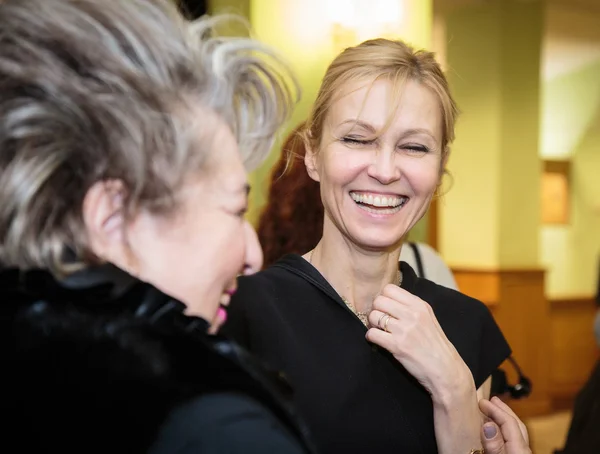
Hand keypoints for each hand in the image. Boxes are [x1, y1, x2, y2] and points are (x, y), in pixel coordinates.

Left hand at [366, 284, 471, 398]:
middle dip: (376, 310)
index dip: (383, 298)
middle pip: (379, 300)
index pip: (389, 288)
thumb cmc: (435, 345)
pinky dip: (371, 337)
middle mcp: (412, 314)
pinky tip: (378, 341)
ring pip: (374, 316)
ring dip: (372, 324)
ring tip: (379, 331)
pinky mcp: (397, 345)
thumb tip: (388, 300)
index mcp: (420, 305)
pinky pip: (372, 334)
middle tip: (380, 320)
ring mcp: (404, 329)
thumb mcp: (428, 318)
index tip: (386, 308)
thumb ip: (411, 307)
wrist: (445, 369)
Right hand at [479, 397, 531, 453]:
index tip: (482, 402)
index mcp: (520, 450)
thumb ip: (495, 445)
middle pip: (517, 425)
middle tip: (492, 400)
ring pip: (515, 433)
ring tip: (492, 412)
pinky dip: (503, 432)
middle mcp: (522, 450)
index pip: (510, 422)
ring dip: (503, 419)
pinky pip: (512, 442)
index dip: (495, 409)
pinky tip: (495, 433)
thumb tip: (488, 425)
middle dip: (503, 410)